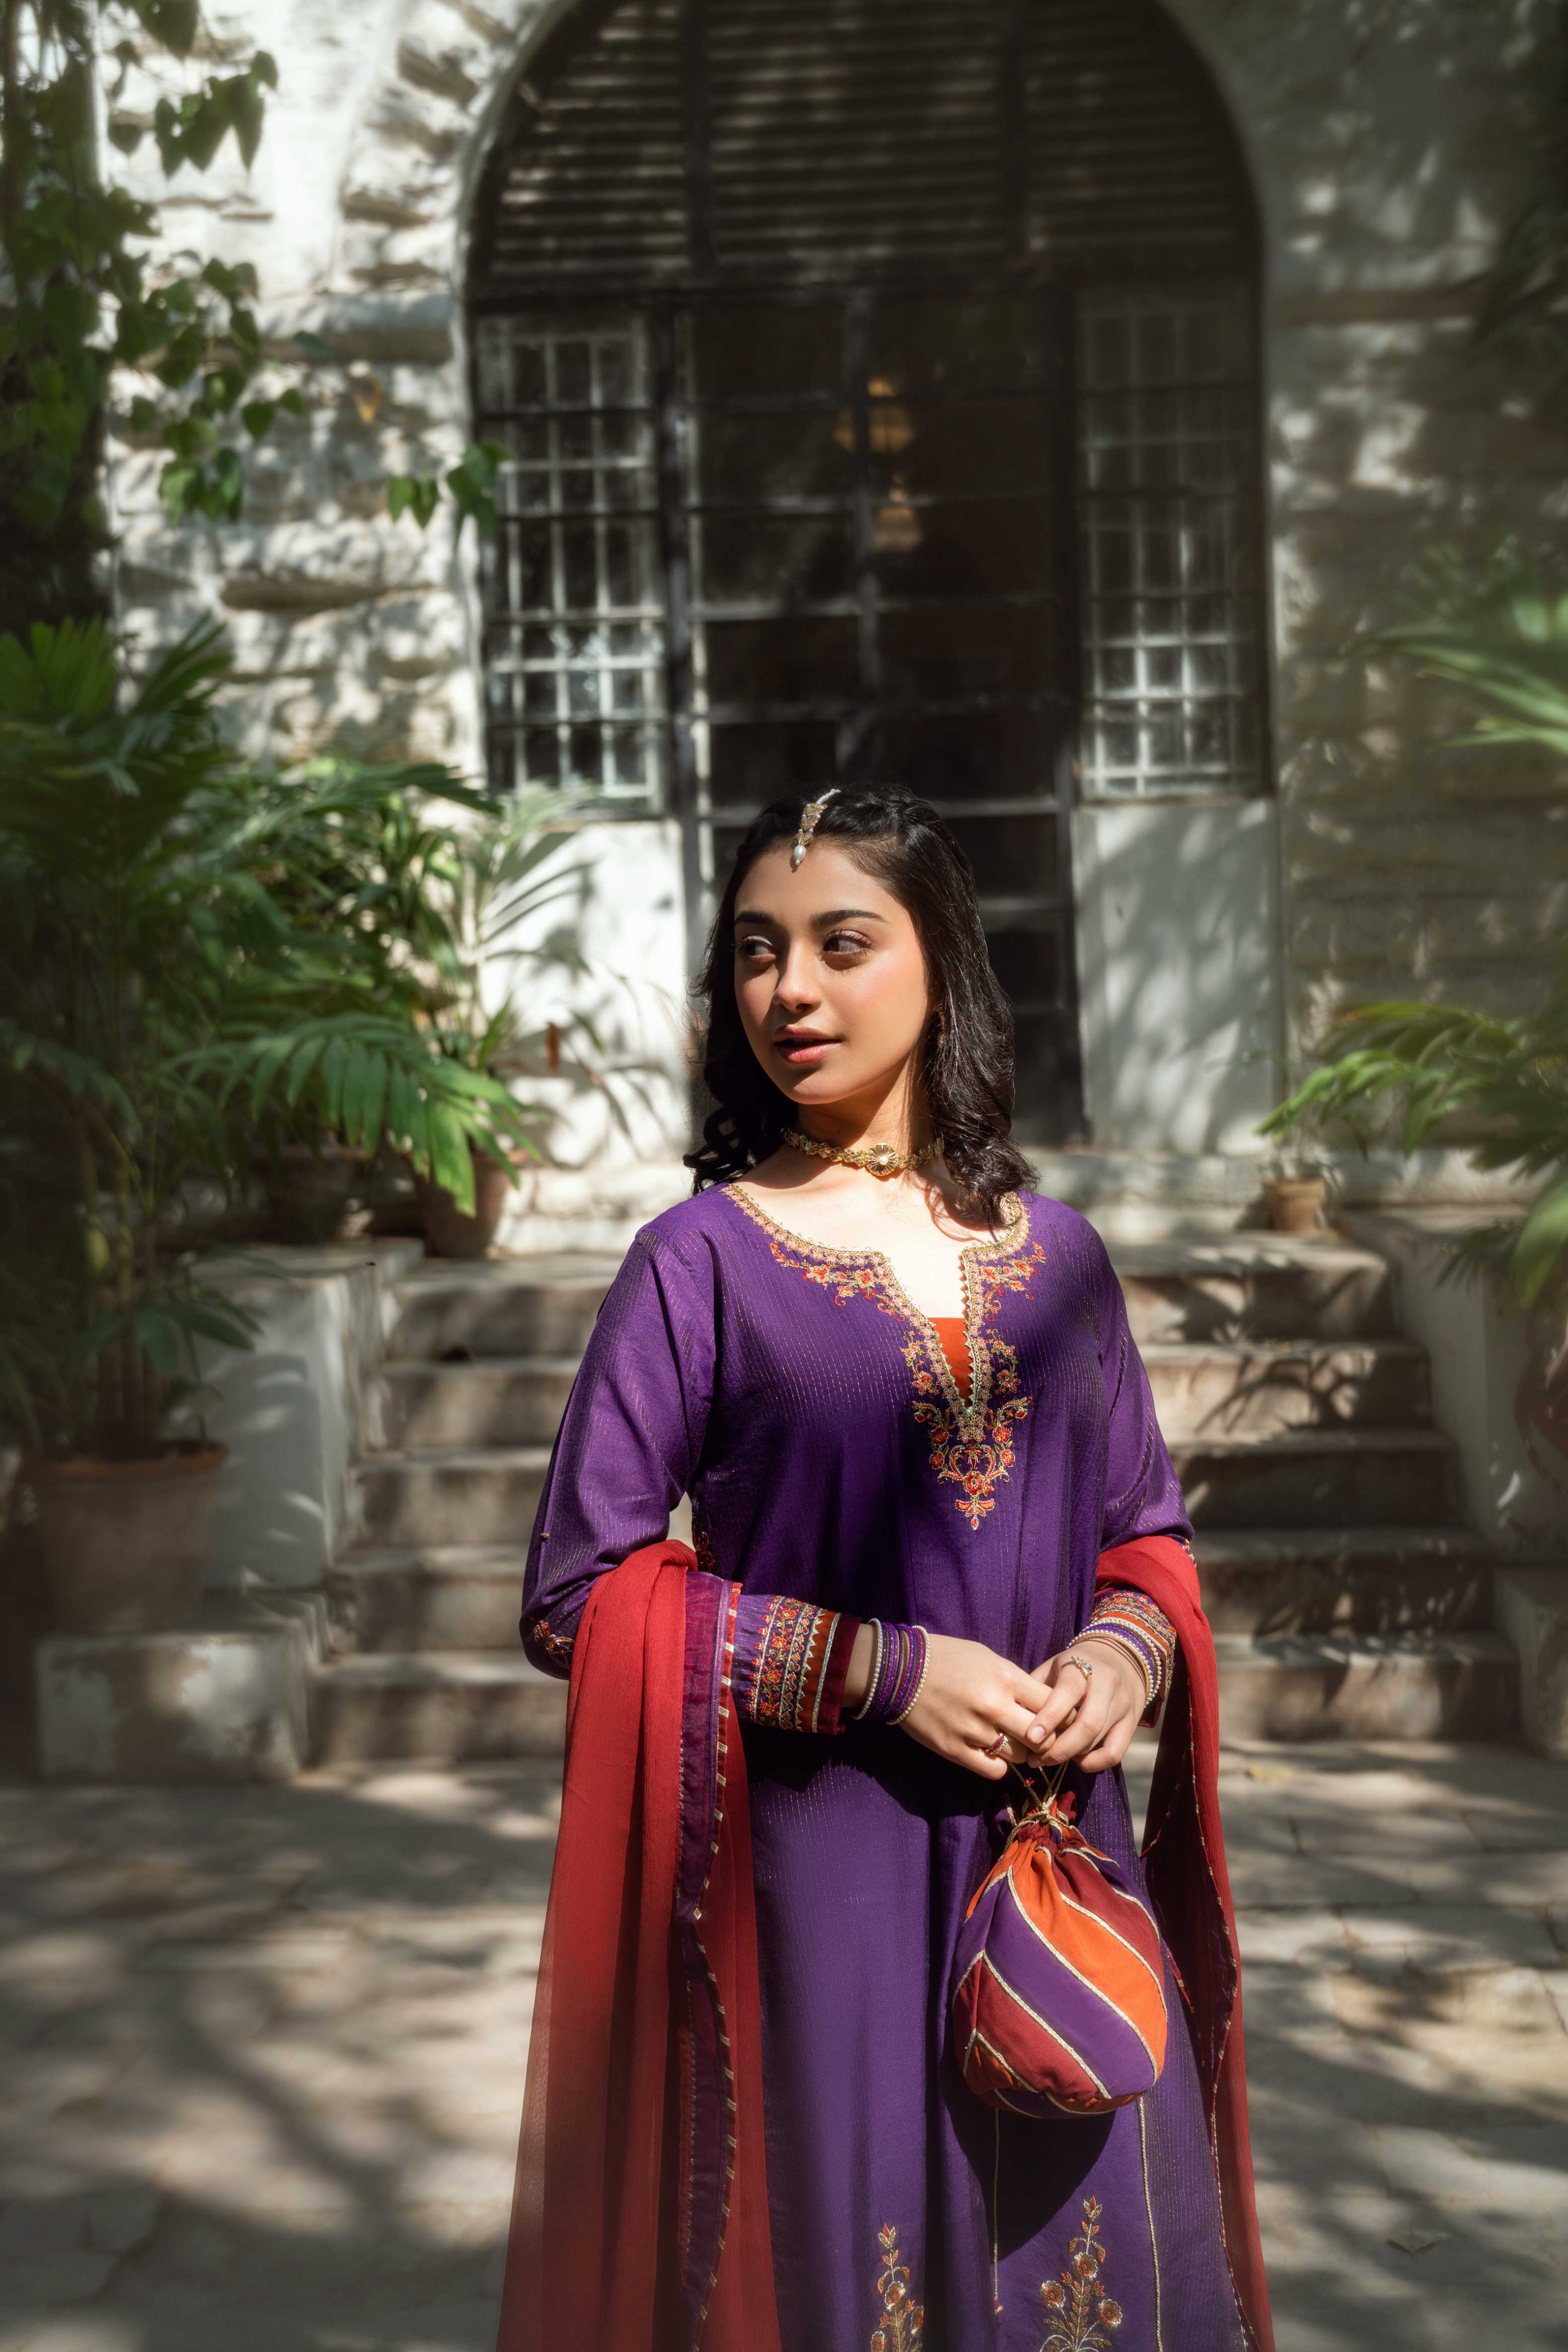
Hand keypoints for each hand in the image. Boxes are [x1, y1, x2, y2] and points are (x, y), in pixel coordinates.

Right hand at [893, 1634, 1054, 1780]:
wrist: (901, 1671)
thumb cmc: (947, 1658)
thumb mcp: (988, 1658)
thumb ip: (1015, 1682)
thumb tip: (1041, 1705)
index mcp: (1005, 1677)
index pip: (1053, 1705)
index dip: (1062, 1716)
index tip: (1062, 1720)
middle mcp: (993, 1705)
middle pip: (1042, 1737)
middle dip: (1047, 1741)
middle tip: (1043, 1740)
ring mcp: (973, 1730)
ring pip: (1019, 1756)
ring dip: (1022, 1753)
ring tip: (1014, 1744)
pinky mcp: (955, 1750)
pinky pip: (994, 1770)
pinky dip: (999, 1765)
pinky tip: (992, 1753)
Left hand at [1011, 1638, 1146, 1773]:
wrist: (1119, 1657)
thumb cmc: (1075, 1665)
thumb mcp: (1054, 1665)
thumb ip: (1035, 1686)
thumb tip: (1010, 1713)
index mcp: (1083, 1665)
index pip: (1068, 1692)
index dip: (1049, 1717)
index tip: (1031, 1737)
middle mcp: (1107, 1684)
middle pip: (1087, 1724)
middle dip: (1059, 1747)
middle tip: (1035, 1759)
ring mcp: (1123, 1704)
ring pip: (1099, 1739)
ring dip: (1070, 1756)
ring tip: (1047, 1760)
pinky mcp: (1132, 1722)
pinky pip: (1115, 1752)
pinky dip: (1094, 1763)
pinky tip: (1077, 1760)